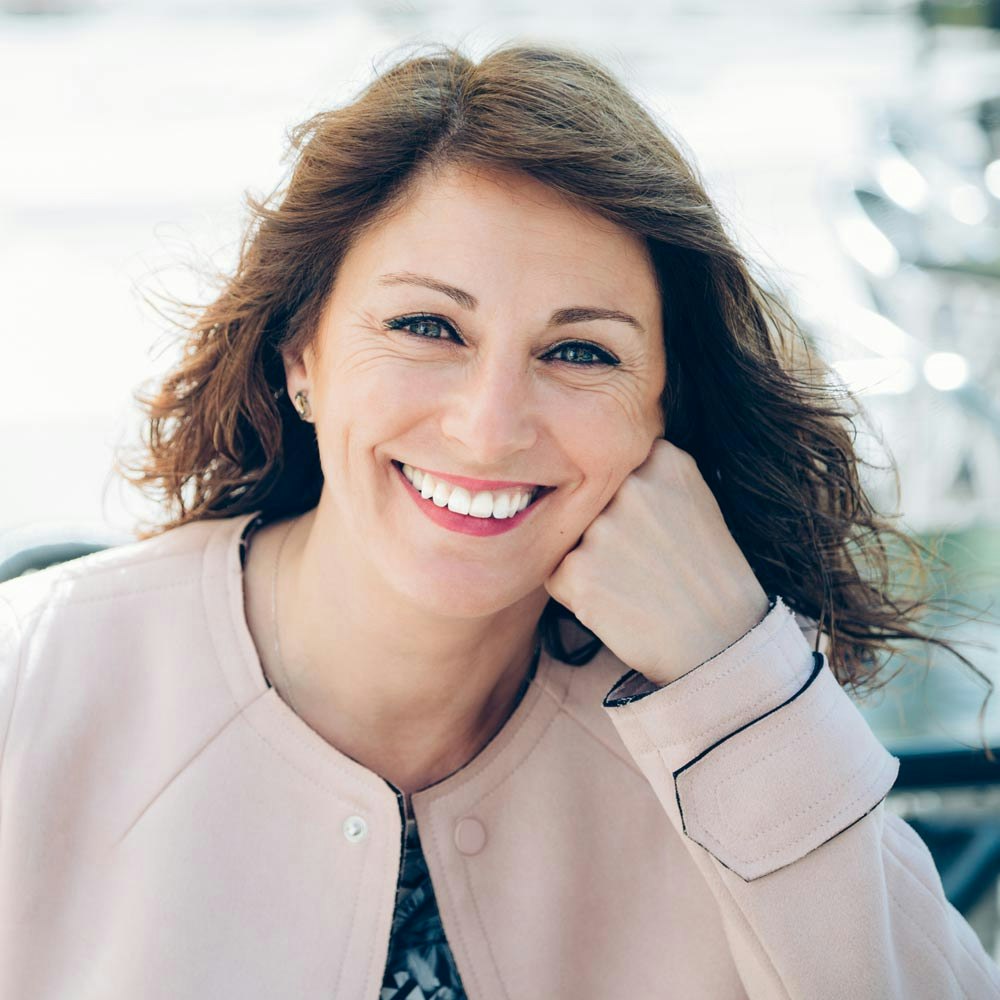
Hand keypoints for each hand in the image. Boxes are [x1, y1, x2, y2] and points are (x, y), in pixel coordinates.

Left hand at [543, 438, 770, 684]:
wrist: (720, 643)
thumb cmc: (708, 575)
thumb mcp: (695, 501)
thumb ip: (649, 475)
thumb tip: (592, 469)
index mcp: (664, 460)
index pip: (614, 468)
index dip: (627, 503)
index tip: (654, 528)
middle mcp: (631, 485)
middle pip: (590, 502)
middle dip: (605, 531)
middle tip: (643, 563)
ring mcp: (601, 527)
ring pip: (570, 538)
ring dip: (590, 561)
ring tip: (634, 584)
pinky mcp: (576, 570)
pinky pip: (557, 574)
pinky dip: (579, 592)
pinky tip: (618, 603)